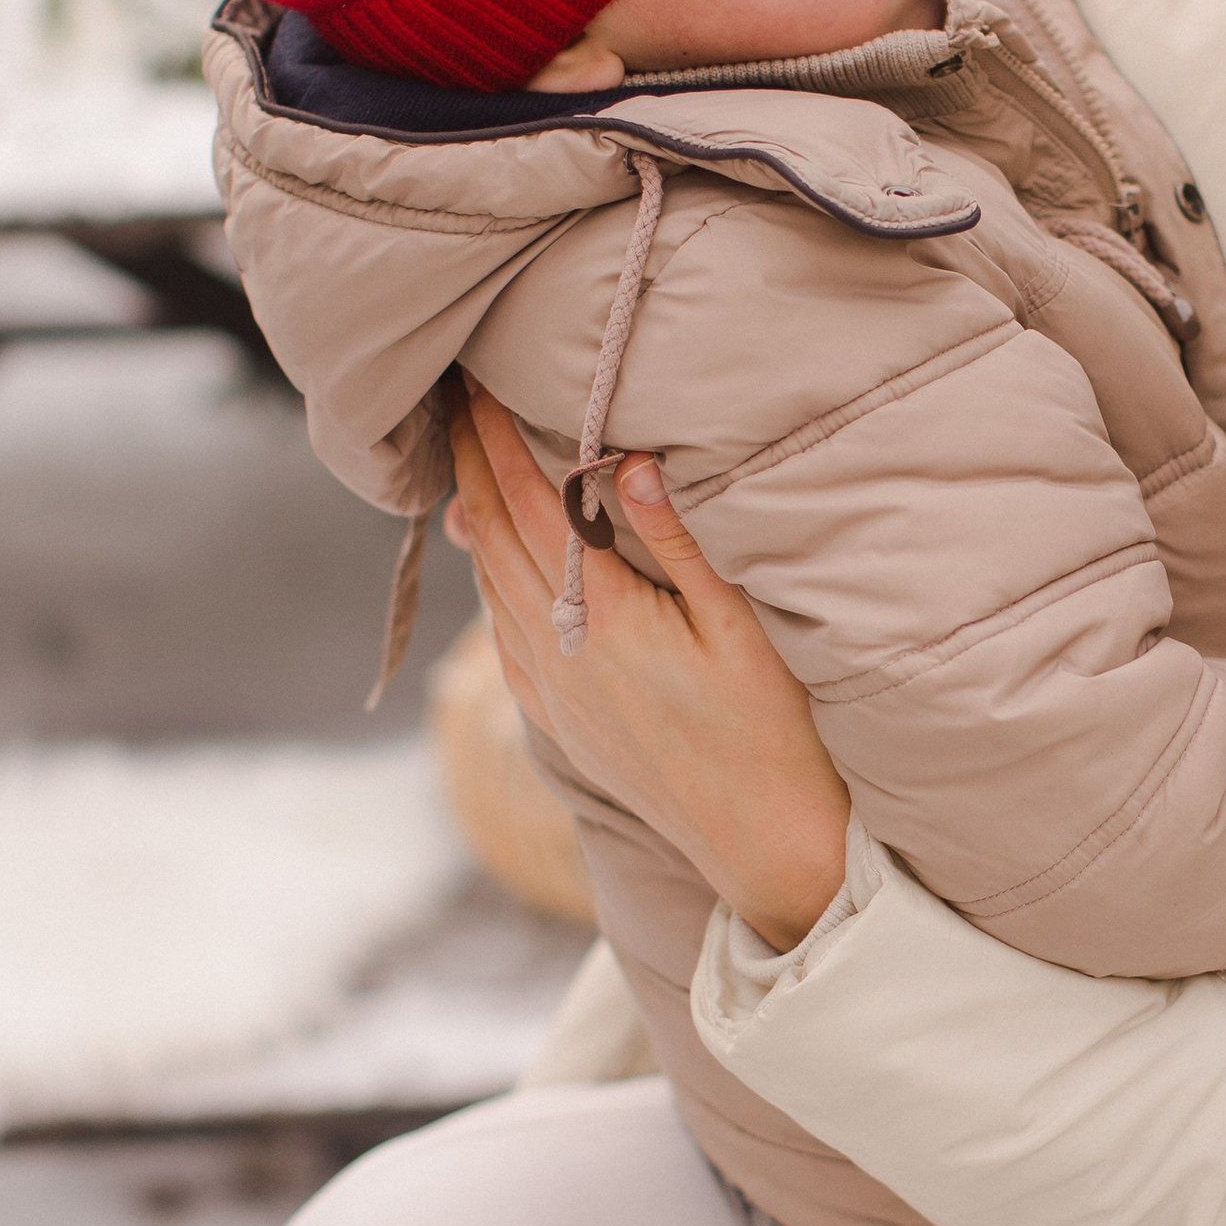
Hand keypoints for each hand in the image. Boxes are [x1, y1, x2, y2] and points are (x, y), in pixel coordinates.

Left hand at [445, 384, 854, 952]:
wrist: (766, 845)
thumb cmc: (775, 731)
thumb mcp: (743, 626)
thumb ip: (680, 540)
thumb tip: (624, 462)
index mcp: (600, 619)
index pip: (527, 502)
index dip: (496, 436)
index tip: (476, 381)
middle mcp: (557, 653)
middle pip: (492, 533)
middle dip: (468, 460)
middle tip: (450, 398)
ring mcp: (551, 691)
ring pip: (489, 581)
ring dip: (473, 513)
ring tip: (461, 457)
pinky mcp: (558, 719)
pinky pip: (501, 630)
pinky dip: (489, 576)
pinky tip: (490, 555)